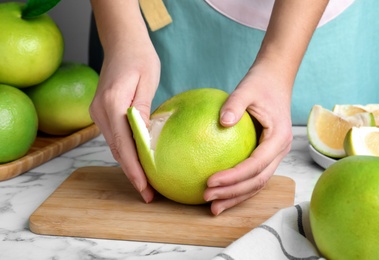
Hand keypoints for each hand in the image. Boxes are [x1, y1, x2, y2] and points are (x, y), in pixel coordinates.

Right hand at [89, 39, 159, 202]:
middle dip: (132, 174)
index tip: (145, 188)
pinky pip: (115, 138)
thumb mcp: (147, 82)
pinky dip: (126, 153)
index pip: (124, 145)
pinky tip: (138, 162)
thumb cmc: (139, 58)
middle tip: (149, 194)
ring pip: (115, 147)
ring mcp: (98, 113)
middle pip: (117, 151)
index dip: (134, 170)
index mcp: (112, 105)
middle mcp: (100, 112)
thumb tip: (145, 140)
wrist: (122, 43)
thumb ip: (143, 111)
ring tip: (146, 184)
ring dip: (129, 166)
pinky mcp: (103, 112)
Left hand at [204, 62, 292, 214]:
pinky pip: (253, 175)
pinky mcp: (266, 154)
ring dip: (235, 196)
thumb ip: (235, 104)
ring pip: (256, 183)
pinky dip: (238, 187)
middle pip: (257, 181)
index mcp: (278, 138)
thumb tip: (221, 122)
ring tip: (213, 207)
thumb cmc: (261, 83)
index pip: (255, 165)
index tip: (210, 181)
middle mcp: (279, 151)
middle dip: (232, 193)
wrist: (275, 79)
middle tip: (207, 197)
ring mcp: (274, 155)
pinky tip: (221, 193)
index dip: (234, 177)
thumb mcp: (246, 88)